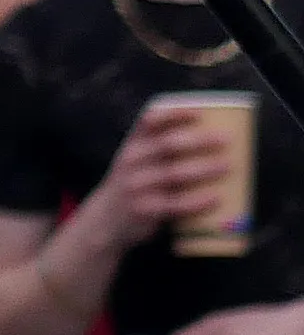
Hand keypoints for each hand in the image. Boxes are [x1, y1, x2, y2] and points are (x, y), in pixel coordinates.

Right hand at [101, 98, 239, 242]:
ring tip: (228, 166)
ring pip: (174, 173)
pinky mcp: (145, 210)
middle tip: (226, 140)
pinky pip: (176, 204)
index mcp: (132, 146)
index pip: (149, 121)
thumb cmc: (134, 187)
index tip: (199, 113)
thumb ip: (161, 154)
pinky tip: (216, 197)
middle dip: (199, 141)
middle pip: (167, 145)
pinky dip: (198, 200)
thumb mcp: (137, 164)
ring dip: (204, 168)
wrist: (106, 220)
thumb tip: (212, 149)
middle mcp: (131, 162)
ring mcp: (137, 186)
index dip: (173, 115)